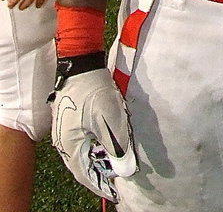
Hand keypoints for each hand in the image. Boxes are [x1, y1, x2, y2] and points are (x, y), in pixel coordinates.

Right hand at [51, 66, 136, 201]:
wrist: (82, 63)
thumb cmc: (94, 92)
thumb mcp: (111, 121)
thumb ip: (118, 147)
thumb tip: (125, 170)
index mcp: (69, 146)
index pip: (85, 175)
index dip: (101, 185)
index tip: (116, 192)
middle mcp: (63, 142)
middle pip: (83, 165)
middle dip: (102, 171)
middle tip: (119, 176)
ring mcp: (65, 130)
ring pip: (84, 152)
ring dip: (100, 157)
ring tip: (117, 160)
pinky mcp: (70, 120)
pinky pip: (84, 140)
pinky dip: (97, 145)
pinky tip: (109, 142)